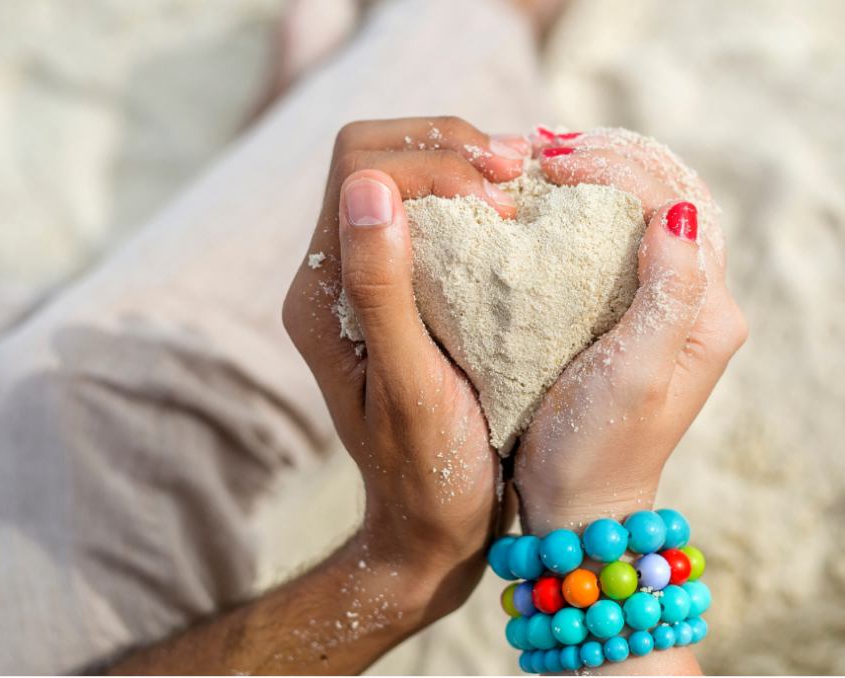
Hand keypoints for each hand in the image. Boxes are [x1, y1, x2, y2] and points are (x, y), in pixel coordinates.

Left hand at [282, 117, 528, 625]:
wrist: (432, 528)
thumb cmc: (429, 471)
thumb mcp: (409, 385)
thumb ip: (382, 289)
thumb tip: (369, 186)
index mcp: (322, 293)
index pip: (360, 167)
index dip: (431, 159)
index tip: (498, 197)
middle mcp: (335, 277)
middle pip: (376, 155)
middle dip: (448, 146)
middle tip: (518, 175)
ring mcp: (368, 283)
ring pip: (404, 175)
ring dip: (463, 165)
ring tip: (522, 187)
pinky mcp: (404, 294)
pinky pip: (430, 213)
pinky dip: (473, 196)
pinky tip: (514, 213)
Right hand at [514, 129, 747, 534]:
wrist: (579, 504)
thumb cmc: (599, 447)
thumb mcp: (637, 373)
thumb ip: (668, 294)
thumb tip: (677, 213)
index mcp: (710, 312)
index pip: (677, 205)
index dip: (619, 169)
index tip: (555, 164)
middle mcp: (699, 304)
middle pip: (669, 199)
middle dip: (613, 161)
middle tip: (548, 149)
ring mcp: (667, 309)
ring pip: (645, 215)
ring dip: (602, 180)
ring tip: (547, 162)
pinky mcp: (633, 318)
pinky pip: (621, 244)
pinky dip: (589, 211)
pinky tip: (552, 201)